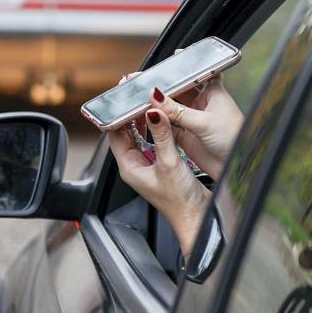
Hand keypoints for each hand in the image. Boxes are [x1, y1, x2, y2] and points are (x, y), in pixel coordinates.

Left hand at [107, 105, 210, 257]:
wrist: (196, 217)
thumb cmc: (180, 201)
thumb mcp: (170, 163)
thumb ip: (161, 136)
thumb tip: (153, 111)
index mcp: (128, 166)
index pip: (115, 133)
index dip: (118, 114)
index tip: (123, 96)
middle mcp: (135, 165)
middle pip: (126, 133)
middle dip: (131, 114)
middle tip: (136, 94)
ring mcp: (147, 166)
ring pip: (140, 136)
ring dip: (143, 120)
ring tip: (148, 102)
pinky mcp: (160, 166)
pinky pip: (153, 142)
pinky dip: (155, 129)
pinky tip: (162, 120)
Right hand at [144, 69, 242, 173]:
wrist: (234, 166)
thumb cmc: (234, 139)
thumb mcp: (204, 122)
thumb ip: (178, 111)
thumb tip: (156, 96)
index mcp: (213, 93)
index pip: (198, 73)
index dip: (186, 65)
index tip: (172, 59)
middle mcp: (202, 104)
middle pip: (181, 90)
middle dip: (166, 86)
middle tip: (147, 80)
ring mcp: (193, 120)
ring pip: (172, 108)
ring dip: (160, 105)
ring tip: (143, 97)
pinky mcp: (186, 136)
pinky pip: (168, 126)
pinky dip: (159, 122)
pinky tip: (148, 118)